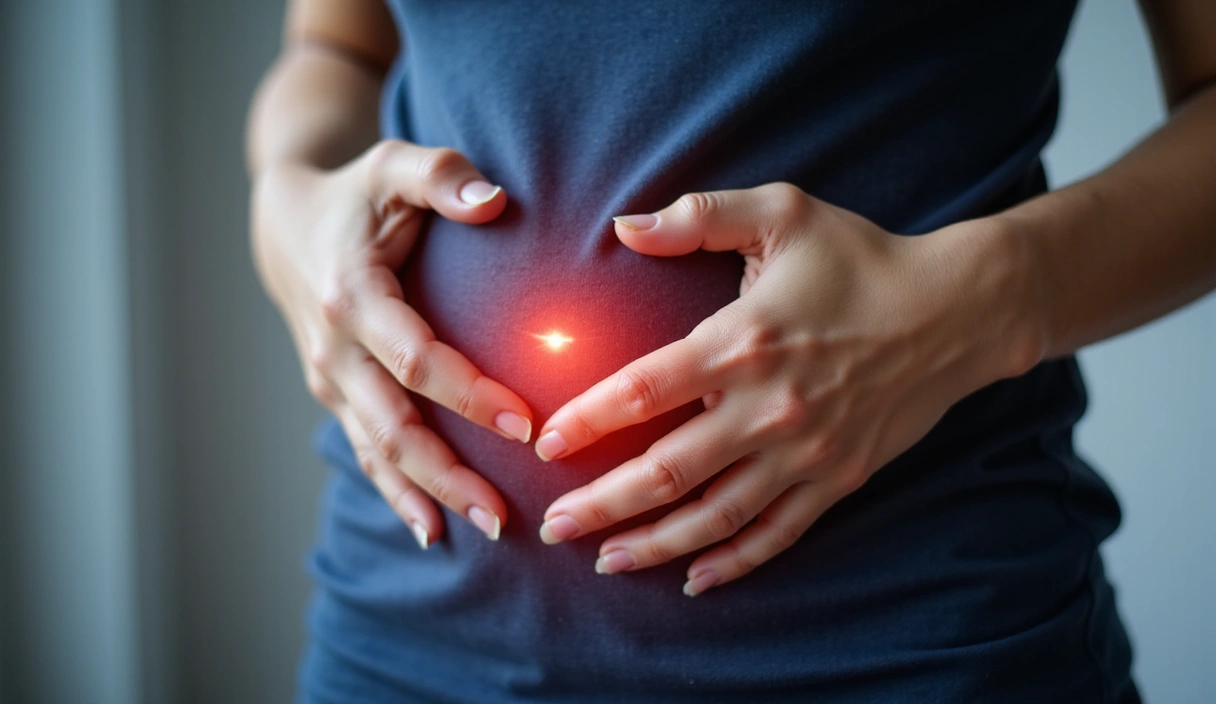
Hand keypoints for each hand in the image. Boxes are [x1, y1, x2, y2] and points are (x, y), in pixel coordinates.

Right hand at [251, 140, 533, 547]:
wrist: (285, 228)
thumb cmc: (357, 195)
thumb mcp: (393, 166)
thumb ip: (442, 176)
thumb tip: (495, 200)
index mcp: (352, 296)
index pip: (416, 359)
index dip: (469, 396)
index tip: (526, 425)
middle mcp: (335, 349)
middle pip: (395, 427)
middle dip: (451, 474)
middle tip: (506, 514)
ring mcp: (331, 380)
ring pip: (380, 451)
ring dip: (430, 495)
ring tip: (487, 529)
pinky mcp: (335, 395)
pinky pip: (368, 452)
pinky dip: (397, 493)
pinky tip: (433, 530)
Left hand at [534, 183, 1038, 594]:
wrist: (957, 310)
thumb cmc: (862, 258)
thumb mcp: (784, 211)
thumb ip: (699, 215)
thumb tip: (623, 226)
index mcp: (742, 341)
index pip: (644, 390)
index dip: (588, 421)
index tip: (545, 445)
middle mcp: (768, 407)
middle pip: (666, 472)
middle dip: (601, 505)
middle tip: (554, 526)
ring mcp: (805, 452)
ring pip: (714, 516)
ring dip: (654, 545)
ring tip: (606, 562)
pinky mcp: (838, 479)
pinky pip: (777, 533)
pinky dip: (735, 562)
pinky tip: (695, 579)